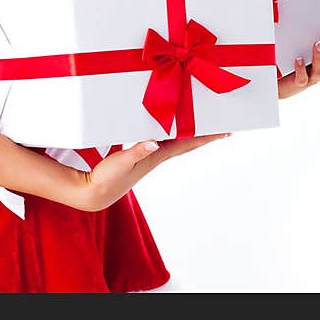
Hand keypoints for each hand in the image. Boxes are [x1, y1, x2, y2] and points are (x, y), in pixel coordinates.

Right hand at [70, 132, 231, 211]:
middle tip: (223, 128)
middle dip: (204, 135)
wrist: (95, 192)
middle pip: (187, 142)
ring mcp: (148, 156)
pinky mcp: (138, 154)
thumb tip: (154, 141)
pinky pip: (160, 140)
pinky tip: (167, 129)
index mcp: (156, 155)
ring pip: (175, 140)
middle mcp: (156, 155)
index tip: (224, 132)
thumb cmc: (107, 178)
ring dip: (189, 133)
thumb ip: (136, 151)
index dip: (205, 137)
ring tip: (202, 126)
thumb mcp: (120, 162)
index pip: (186, 143)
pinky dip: (169, 132)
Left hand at [278, 33, 319, 99]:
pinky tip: (299, 59)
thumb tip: (316, 19)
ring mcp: (313, 77)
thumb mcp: (307, 47)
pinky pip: (303, 78)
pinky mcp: (299, 82)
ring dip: (319, 56)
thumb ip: (314, 37)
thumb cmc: (297, 61)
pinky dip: (301, 68)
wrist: (283, 83)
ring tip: (316, 44)